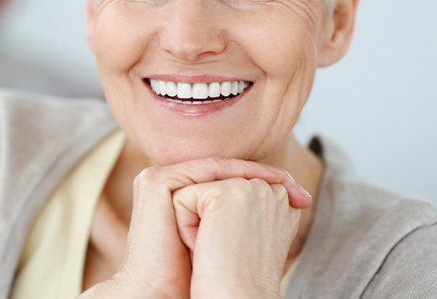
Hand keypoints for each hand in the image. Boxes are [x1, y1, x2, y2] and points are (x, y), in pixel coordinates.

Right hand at [80, 158, 302, 298]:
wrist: (164, 291)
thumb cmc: (196, 275)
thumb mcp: (226, 240)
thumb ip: (241, 216)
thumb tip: (284, 204)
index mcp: (179, 195)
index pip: (226, 180)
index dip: (262, 183)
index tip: (300, 197)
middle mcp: (168, 184)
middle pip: (224, 172)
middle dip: (264, 176)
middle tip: (298, 189)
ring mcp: (159, 180)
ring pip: (216, 169)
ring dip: (252, 172)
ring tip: (284, 181)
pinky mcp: (156, 181)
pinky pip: (202, 170)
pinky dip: (233, 173)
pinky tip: (260, 181)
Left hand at [173, 176, 308, 297]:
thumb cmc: (240, 278)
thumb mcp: (251, 235)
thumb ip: (250, 207)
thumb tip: (225, 191)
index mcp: (281, 199)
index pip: (232, 192)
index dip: (224, 222)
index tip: (238, 252)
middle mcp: (270, 189)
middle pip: (214, 190)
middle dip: (210, 219)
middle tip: (229, 252)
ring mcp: (248, 187)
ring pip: (198, 193)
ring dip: (197, 223)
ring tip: (217, 249)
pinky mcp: (222, 192)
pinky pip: (183, 198)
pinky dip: (185, 227)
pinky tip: (205, 247)